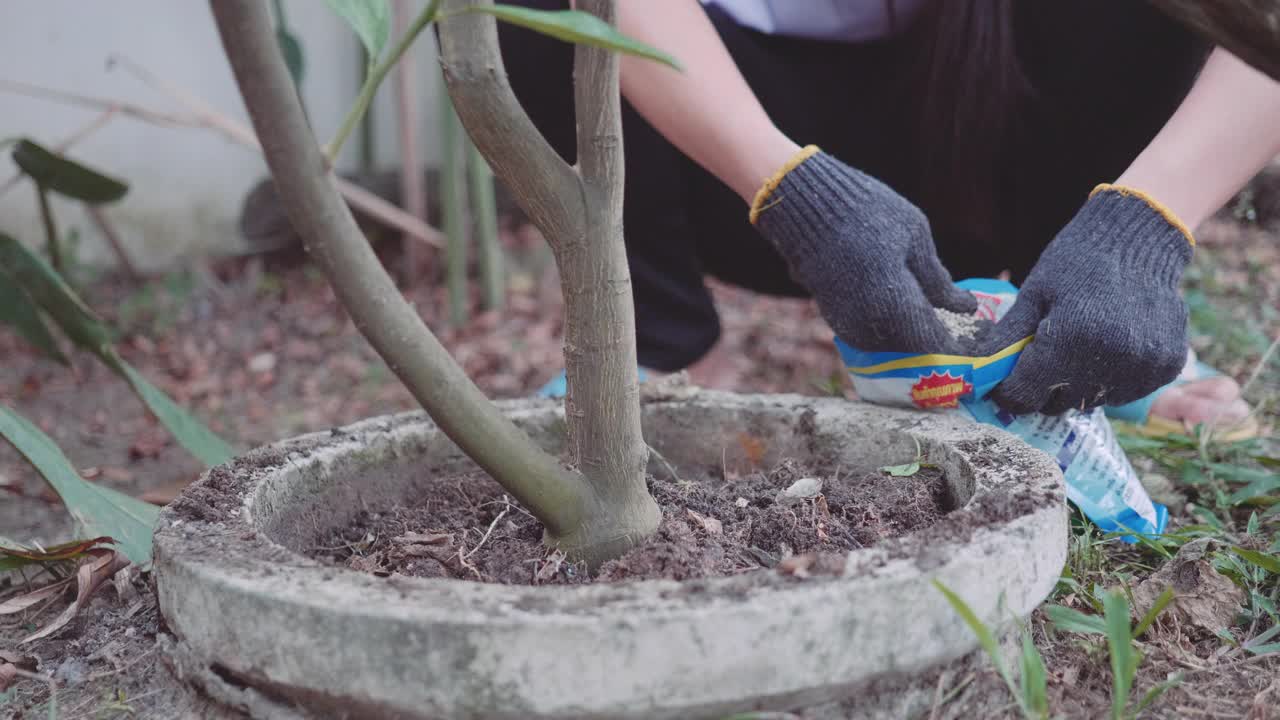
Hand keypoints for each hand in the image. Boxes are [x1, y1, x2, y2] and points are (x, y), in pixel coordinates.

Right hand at [751, 147, 975, 353]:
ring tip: (931, 311)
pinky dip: (890, 324)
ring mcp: (849, 325)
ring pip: (892, 343)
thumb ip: (938, 280)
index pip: (936, 344)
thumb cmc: (868, 212)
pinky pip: (871, 333)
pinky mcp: (834, 317)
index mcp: (897, 306)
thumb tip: (966, 308)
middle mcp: (871, 325)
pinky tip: (900, 302)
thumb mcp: (915, 237)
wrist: (805, 206)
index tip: (978, 342)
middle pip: (914, 349)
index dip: (960, 348)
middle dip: (937, 340)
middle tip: (959, 325)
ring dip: (912, 333)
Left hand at [978, 185, 1193, 414]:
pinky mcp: (1166, 368)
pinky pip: (1125, 392)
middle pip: (1057, 404)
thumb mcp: (1031, 295)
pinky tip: (1111, 345)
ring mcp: (1142, 368)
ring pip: (1091, 401)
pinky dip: (1112, 378)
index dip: (1009, 391)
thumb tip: (977, 376)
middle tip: (1046, 354)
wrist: (1139, 238)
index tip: (1007, 379)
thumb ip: (1005, 340)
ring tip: (1081, 344)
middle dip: (1043, 387)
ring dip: (1078, 384)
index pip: (1024, 397)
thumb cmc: (1076, 263)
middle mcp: (1108, 362)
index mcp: (1068, 342)